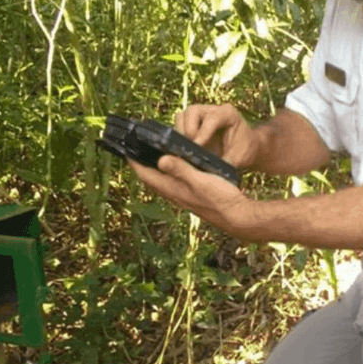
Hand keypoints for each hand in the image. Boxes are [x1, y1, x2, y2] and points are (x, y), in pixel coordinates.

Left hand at [127, 153, 255, 236]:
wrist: (236, 215)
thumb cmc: (220, 198)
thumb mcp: (200, 180)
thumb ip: (181, 169)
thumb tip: (161, 159)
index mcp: (173, 189)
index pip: (146, 175)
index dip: (134, 162)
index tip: (126, 149)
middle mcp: (174, 193)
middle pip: (151, 177)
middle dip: (142, 163)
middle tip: (137, 148)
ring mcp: (183, 195)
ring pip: (162, 180)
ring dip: (155, 167)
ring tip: (153, 152)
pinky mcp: (192, 195)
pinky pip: (174, 181)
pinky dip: (170, 171)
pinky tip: (177, 164)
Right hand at [175, 103, 258, 168]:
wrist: (245, 147)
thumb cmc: (245, 149)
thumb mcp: (240, 157)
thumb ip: (225, 163)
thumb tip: (209, 173)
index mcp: (228, 114)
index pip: (211, 119)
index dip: (202, 133)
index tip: (196, 146)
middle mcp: (213, 110)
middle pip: (192, 111)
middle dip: (189, 130)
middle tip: (191, 148)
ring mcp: (201, 115)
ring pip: (183, 116)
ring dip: (181, 133)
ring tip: (186, 149)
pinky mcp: (192, 123)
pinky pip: (179, 125)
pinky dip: (178, 137)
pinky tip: (184, 149)